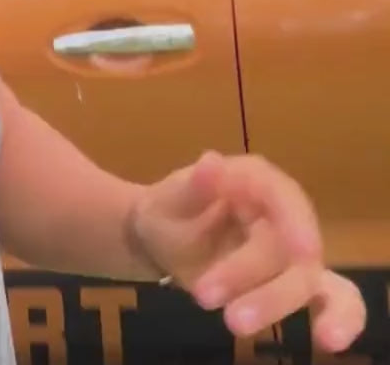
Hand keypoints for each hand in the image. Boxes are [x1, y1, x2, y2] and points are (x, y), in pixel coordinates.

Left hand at [130, 151, 365, 353]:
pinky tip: (330, 340)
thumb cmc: (168, 213)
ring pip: (307, 275)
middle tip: (202, 296)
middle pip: (285, 245)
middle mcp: (280, 211)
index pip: (281, 193)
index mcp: (251, 179)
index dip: (296, 221)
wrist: (161, 242)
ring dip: (277, 301)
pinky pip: (332, 298)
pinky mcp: (295, 282)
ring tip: (235, 323)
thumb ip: (191, 188)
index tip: (302, 252)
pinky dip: (340, 318)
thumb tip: (212, 161)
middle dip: (248, 274)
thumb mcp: (166, 201)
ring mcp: (291, 249)